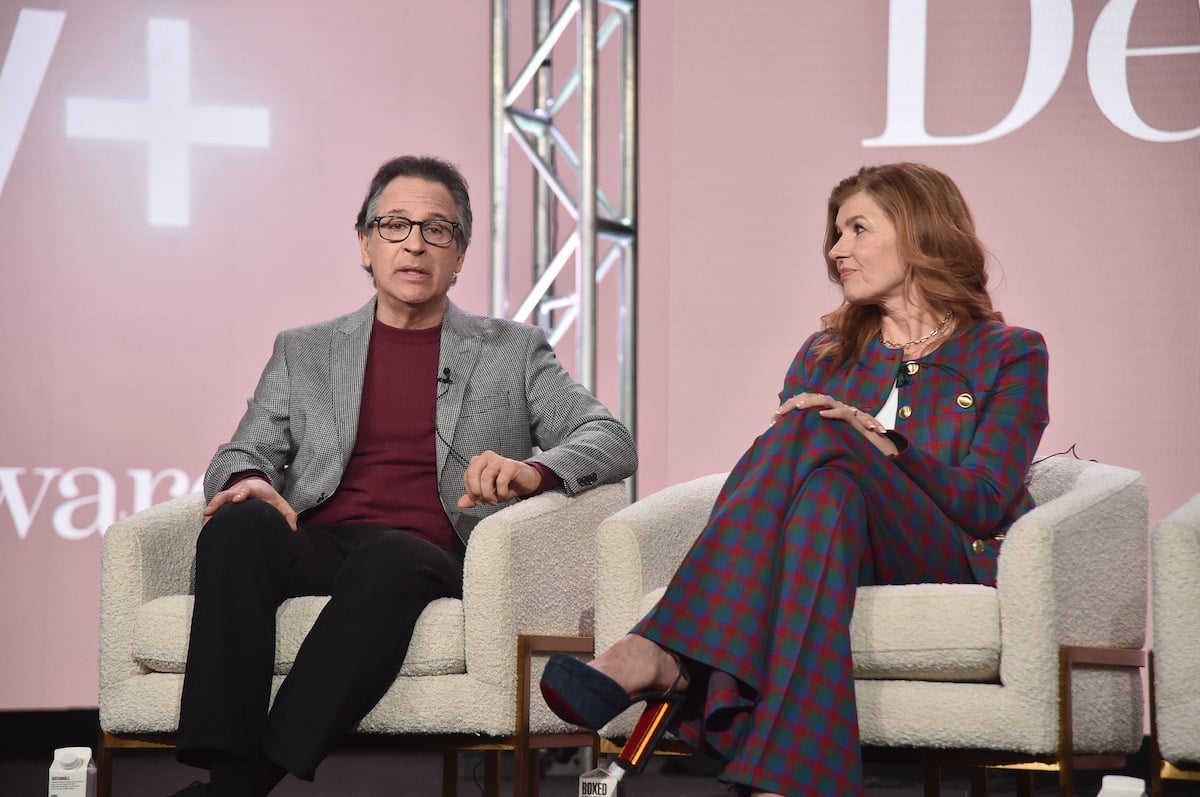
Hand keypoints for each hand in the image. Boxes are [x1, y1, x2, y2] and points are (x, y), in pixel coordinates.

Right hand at [203, 476, 298, 530]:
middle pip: (225, 494)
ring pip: (217, 500)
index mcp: (253, 489)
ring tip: (204, 520)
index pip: (246, 490)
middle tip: (209, 512)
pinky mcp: (223, 503)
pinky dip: (209, 515)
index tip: (237, 500)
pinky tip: (204, 526)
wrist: (255, 485)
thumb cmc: (268, 497)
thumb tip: (293, 528)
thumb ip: (288, 514)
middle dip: (217, 502)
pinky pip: (214, 507)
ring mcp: (229, 496)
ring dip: (210, 508)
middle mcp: (237, 491)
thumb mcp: (280, 503)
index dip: (241, 494)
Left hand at [458, 451, 541, 506]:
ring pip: (485, 477)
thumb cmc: (506, 485)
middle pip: (472, 474)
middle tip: (485, 501)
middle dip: (477, 491)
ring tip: (494, 500)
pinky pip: (501, 480)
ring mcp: (499, 459)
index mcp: (478, 461)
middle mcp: (486, 457)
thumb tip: (460, 504)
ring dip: (489, 493)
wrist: (526, 482)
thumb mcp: (487, 493)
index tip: (479, 501)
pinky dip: (501, 492)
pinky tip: (504, 494)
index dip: (471, 492)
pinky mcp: (511, 465)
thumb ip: (473, 497)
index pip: (466, 477)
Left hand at [773, 392, 898, 457]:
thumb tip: (788, 448)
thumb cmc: (850, 446)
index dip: (788, 409)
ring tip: (798, 407)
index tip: (772, 420)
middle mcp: (833, 409)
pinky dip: (833, 413)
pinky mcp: (856, 420)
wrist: (876, 449)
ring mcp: (845, 412)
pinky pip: (844, 413)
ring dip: (811, 402)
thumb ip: (811, 441)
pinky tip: (821, 415)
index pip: (804, 405)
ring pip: (826, 401)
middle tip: (779, 413)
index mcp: (825, 413)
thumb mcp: (826, 443)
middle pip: (811, 399)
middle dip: (793, 404)